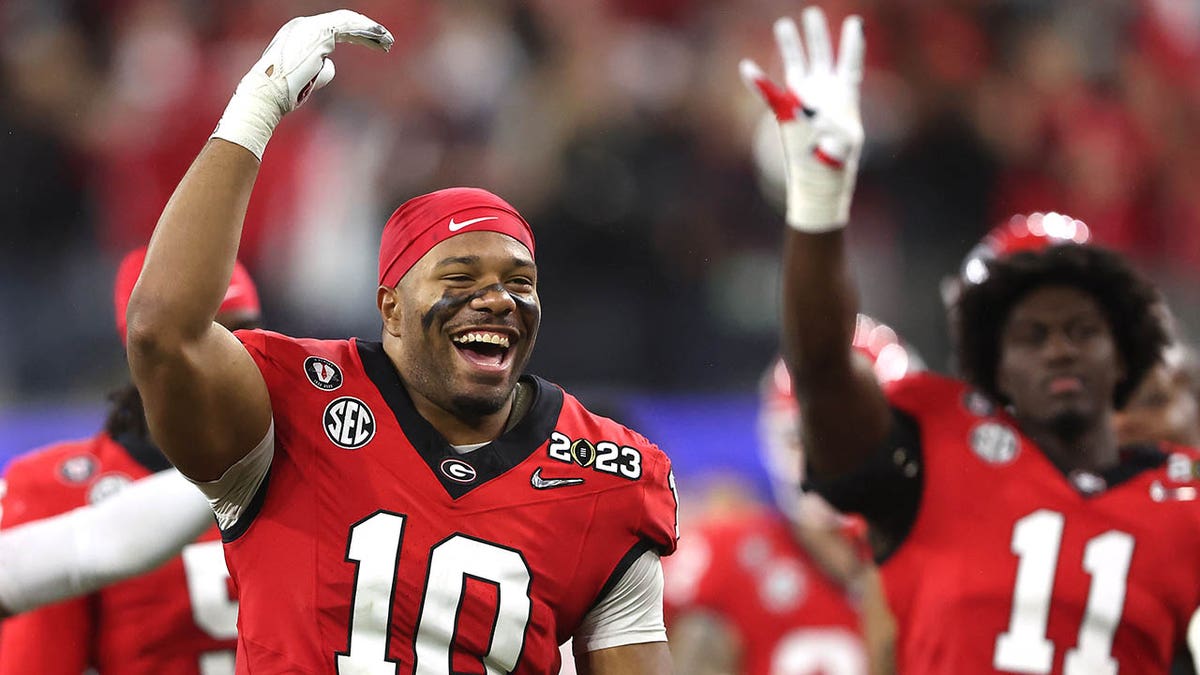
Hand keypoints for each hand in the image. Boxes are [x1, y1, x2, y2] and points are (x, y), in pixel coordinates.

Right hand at [211, 9, 393, 159]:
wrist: (268, 95)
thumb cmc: (283, 94)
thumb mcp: (305, 80)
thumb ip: (318, 70)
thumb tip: (331, 65)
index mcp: (297, 34)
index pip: (331, 29)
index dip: (354, 34)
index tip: (373, 44)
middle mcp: (302, 26)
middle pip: (342, 23)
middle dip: (366, 31)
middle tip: (386, 41)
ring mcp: (310, 27)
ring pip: (347, 22)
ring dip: (370, 32)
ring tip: (388, 41)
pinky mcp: (319, 33)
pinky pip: (348, 26)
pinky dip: (366, 31)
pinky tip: (381, 38)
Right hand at [739, 7, 863, 231]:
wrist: (819, 180)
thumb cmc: (838, 162)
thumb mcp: (845, 143)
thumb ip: (830, 123)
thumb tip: (806, 108)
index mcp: (844, 96)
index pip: (850, 63)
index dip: (853, 43)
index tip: (855, 22)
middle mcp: (823, 93)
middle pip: (822, 55)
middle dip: (817, 34)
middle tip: (812, 12)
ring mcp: (803, 100)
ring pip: (797, 66)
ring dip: (791, 46)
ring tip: (784, 24)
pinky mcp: (785, 113)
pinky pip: (769, 93)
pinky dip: (757, 82)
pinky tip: (746, 67)